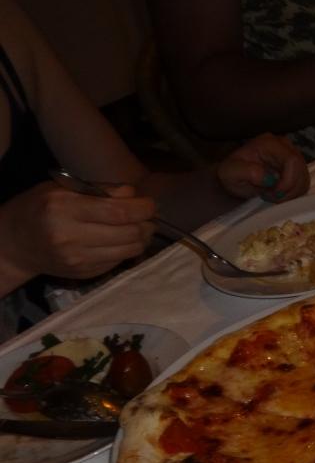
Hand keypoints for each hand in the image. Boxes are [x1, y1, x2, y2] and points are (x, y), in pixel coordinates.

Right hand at [0, 182, 153, 281]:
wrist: (15, 243)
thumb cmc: (40, 208)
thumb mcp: (62, 189)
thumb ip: (99, 190)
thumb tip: (133, 194)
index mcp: (65, 208)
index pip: (117, 212)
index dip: (142, 208)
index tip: (150, 204)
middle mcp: (72, 236)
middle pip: (128, 234)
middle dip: (146, 224)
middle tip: (150, 217)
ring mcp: (79, 259)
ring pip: (128, 250)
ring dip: (143, 238)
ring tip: (142, 228)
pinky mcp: (85, 273)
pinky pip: (119, 261)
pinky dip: (128, 250)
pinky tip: (125, 240)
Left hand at [216, 134, 309, 202]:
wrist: (234, 178)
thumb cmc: (231, 175)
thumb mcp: (231, 173)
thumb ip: (249, 172)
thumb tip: (270, 178)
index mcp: (269, 143)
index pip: (292, 160)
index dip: (288, 181)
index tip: (274, 193)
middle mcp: (284, 146)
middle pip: (301, 170)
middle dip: (289, 190)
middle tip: (272, 196)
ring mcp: (292, 156)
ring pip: (304, 179)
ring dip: (291, 193)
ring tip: (273, 195)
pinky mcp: (296, 169)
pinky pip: (303, 184)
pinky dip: (293, 194)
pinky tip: (278, 194)